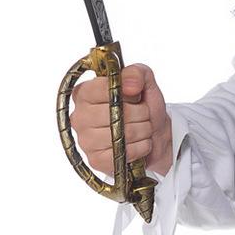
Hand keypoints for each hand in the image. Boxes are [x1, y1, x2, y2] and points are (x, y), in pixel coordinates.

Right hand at [69, 61, 174, 178]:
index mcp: (83, 93)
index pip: (104, 89)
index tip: (134, 96)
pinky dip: (139, 148)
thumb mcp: (144, 82)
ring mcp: (85, 141)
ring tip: (142, 128)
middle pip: (115, 113)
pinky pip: (124, 153)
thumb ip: (136, 73)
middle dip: (139, 114)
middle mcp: (79, 117)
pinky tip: (138, 143)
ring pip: (122, 134)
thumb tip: (129, 84)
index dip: (127, 93)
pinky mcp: (96, 160)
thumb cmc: (143, 107)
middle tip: (143, 115)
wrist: (156, 135)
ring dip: (142, 131)